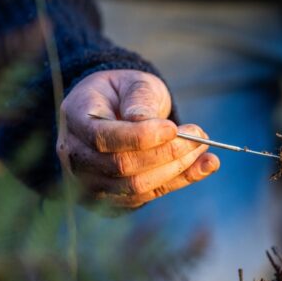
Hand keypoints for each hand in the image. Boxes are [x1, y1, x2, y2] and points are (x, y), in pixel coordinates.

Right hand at [57, 69, 218, 208]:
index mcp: (75, 117)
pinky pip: (148, 196)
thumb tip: (147, 122)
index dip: (139, 136)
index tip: (173, 128)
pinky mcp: (113, 197)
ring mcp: (91, 181)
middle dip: (166, 153)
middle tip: (200, 137)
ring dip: (177, 170)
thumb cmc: (126, 93)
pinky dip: (180, 182)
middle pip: (121, 166)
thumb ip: (140, 98)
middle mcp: (75, 154)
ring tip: (205, 151)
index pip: (102, 137)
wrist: (118, 110)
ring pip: (136, 187)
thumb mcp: (133, 83)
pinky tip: (205, 166)